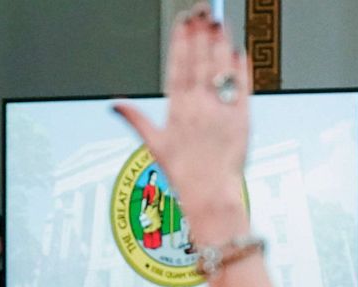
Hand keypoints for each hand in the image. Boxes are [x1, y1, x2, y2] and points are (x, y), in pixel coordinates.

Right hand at [114, 3, 249, 238]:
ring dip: (220, 44)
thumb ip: (136, 119)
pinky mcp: (242, 121)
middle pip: (200, 62)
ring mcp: (221, 113)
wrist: (210, 197)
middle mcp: (198, 108)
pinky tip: (240, 52)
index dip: (180, 42)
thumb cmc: (185, 176)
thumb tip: (115, 105)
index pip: (177, 67)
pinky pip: (242, 89)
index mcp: (176, 111)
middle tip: (203, 12)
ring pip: (220, 70)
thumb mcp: (154, 146)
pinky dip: (241, 70)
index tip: (182, 22)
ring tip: (220, 23)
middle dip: (201, 35)